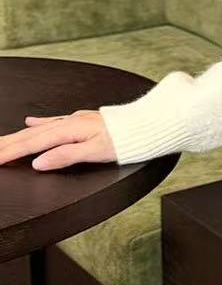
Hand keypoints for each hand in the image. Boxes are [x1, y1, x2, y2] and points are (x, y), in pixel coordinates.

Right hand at [0, 110, 116, 170]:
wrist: (144, 124)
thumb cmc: (125, 139)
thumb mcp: (96, 152)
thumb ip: (66, 156)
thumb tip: (39, 162)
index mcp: (69, 131)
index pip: (33, 144)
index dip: (12, 152)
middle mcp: (68, 123)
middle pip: (30, 135)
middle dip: (7, 144)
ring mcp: (73, 121)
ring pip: (37, 129)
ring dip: (17, 135)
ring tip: (0, 141)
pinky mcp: (79, 121)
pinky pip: (52, 122)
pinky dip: (37, 124)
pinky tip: (28, 122)